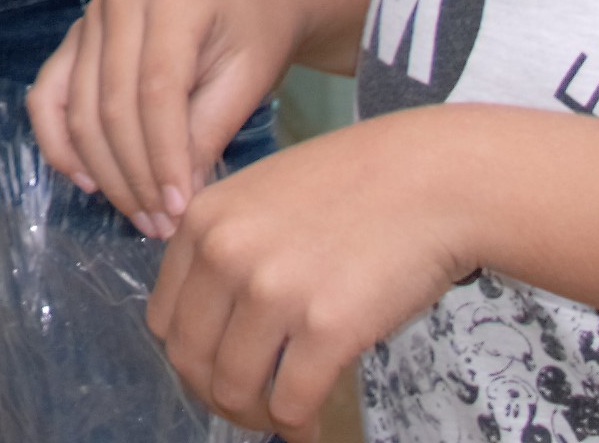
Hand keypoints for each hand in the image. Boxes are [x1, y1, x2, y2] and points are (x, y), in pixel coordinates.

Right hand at [27, 0, 291, 230]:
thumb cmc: (256, 35)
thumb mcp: (248, 80)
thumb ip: (207, 132)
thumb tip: (174, 200)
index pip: (157, 92)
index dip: (163, 158)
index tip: (180, 211)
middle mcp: (119, 0)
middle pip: (112, 105)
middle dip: (135, 176)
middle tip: (162, 226)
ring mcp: (90, 16)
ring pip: (79, 108)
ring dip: (104, 172)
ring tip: (139, 216)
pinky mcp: (75, 38)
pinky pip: (49, 95)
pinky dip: (59, 143)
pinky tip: (87, 182)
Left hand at [142, 118, 481, 439]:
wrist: (434, 180)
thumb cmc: (359, 185)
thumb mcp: (265, 193)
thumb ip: (229, 246)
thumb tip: (214, 321)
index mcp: (204, 221)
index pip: (164, 318)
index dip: (191, 357)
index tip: (216, 371)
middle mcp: (227, 254)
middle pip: (190, 361)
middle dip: (216, 396)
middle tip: (248, 407)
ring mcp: (275, 292)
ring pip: (234, 390)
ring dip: (256, 416)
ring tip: (282, 415)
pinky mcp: (327, 328)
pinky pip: (290, 404)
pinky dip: (297, 427)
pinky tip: (310, 427)